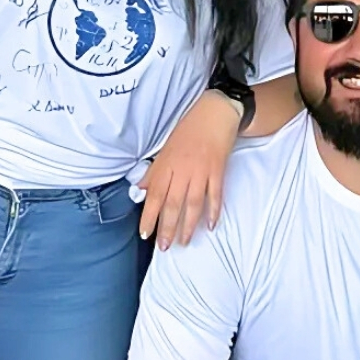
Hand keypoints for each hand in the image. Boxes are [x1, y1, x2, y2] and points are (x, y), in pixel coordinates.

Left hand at [138, 89, 241, 247]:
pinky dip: (213, 211)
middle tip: (164, 247)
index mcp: (166, 164)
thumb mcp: (165, 149)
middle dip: (167, 227)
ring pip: (192, 203)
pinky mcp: (218, 170)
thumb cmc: (189, 130)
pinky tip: (210, 226)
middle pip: (172, 204)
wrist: (215, 112)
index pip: (155, 195)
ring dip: (187, 225)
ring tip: (183, 242)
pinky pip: (215, 195)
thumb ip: (154, 172)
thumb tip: (141, 191)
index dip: (149, 216)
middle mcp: (182, 169)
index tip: (145, 234)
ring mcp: (201, 170)